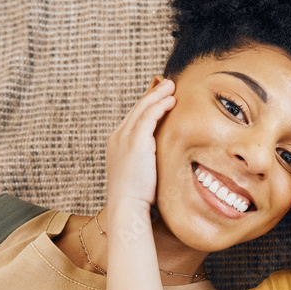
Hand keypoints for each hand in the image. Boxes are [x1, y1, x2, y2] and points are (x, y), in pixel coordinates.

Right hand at [106, 78, 176, 207]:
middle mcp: (118, 136)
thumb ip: (148, 159)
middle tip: (167, 84)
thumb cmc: (137, 196)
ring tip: (172, 86)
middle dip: (152, 95)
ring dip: (158, 95)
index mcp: (118, 143)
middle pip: (137, 109)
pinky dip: (160, 106)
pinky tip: (171, 100)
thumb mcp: (140, 172)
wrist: (127, 206)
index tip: (159, 96)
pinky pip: (148, 117)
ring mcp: (125, 137)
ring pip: (142, 109)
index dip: (147, 105)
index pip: (134, 118)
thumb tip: (161, 157)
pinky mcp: (135, 141)